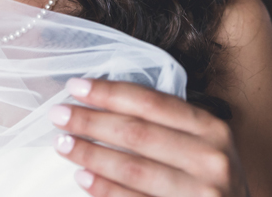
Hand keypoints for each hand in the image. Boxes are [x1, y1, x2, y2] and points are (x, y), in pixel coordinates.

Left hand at [49, 77, 247, 196]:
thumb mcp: (204, 145)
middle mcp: (211, 159)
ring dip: (91, 154)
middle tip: (58, 114)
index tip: (76, 86)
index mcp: (213, 129)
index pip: (152, 102)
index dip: (110, 93)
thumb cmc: (212, 181)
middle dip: (91, 121)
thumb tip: (104, 103)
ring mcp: (200, 193)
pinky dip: (104, 189)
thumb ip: (168, 125)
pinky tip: (82, 177)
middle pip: (137, 133)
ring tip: (63, 143)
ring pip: (132, 168)